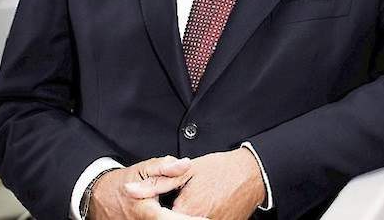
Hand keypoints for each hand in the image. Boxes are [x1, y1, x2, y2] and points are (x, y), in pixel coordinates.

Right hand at [89, 156, 206, 219]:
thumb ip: (165, 167)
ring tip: (194, 216)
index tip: (206, 217)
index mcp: (146, 211)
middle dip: (187, 219)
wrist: (97, 197)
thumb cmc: (121, 183)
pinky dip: (169, 219)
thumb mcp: (142, 169)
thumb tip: (185, 164)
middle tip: (204, 216)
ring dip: (178, 218)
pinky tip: (178, 215)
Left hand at [124, 148, 265, 219]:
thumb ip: (157, 182)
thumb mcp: (188, 171)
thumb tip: (129, 190)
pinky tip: (209, 204)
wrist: (254, 174)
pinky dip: (203, 215)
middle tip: (190, 195)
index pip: (162, 216)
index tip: (168, 200)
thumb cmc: (222, 169)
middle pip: (177, 219)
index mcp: (186, 210)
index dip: (161, 208)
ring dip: (189, 213)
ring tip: (200, 198)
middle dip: (176, 210)